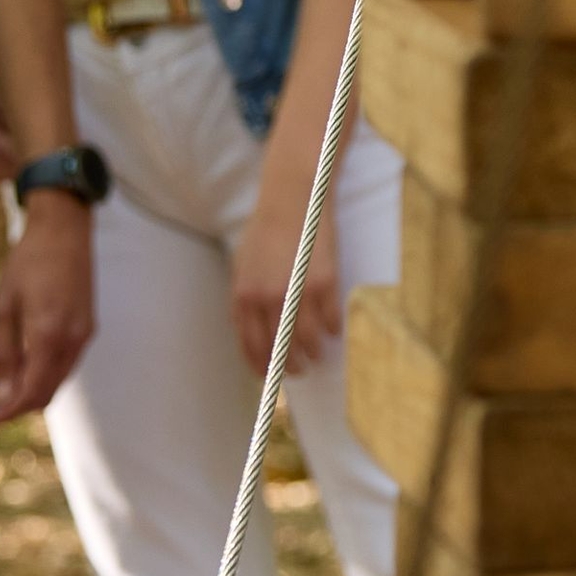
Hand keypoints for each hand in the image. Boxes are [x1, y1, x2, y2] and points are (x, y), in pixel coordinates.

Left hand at [0, 195, 95, 422]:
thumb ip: (5, 352)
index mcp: (49, 334)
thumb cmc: (28, 262)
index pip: (30, 392)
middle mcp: (73, 340)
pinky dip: (43, 374)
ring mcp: (84, 335)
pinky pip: (65, 364)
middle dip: (16, 406)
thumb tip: (1, 390)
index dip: (6, 411)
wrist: (64, 230)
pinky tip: (21, 366)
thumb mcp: (5, 305)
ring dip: (29, 391)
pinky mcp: (87, 328)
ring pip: (57, 381)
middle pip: (46, 393)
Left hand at [231, 191, 345, 378]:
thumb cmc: (266, 230)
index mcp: (245, 296)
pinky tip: (333, 331)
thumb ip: (243, 300)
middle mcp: (269, 298)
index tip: (271, 376)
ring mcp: (299, 291)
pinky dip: (332, 330)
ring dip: (313, 353)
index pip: (252, 346)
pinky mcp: (326, 282)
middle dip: (290, 366)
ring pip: (308, 340)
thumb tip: (248, 332)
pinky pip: (330, 320)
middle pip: (281, 349)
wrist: (293, 198)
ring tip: (317, 355)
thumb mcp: (242, 265)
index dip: (262, 366)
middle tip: (299, 370)